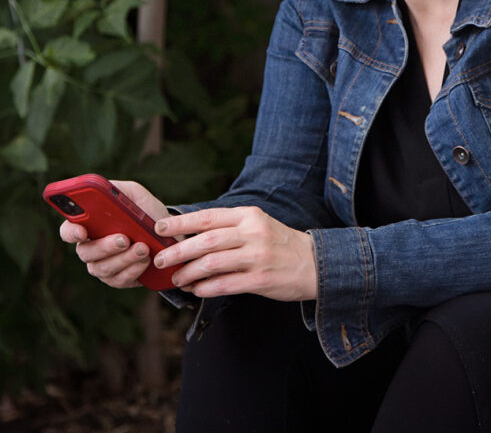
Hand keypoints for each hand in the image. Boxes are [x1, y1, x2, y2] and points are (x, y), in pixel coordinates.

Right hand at [59, 180, 170, 288]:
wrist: (169, 233)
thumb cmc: (145, 211)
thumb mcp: (134, 194)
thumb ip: (117, 191)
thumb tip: (104, 191)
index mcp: (89, 224)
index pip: (68, 230)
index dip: (71, 232)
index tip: (82, 231)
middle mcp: (91, 247)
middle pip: (85, 252)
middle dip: (105, 246)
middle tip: (124, 239)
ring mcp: (102, 266)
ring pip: (103, 268)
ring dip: (124, 258)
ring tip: (143, 248)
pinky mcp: (118, 279)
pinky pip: (120, 279)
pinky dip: (134, 269)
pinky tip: (145, 260)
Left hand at [152, 206, 317, 301]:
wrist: (314, 263)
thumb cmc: (279, 243)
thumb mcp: (257, 225)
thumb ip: (229, 228)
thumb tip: (191, 236)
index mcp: (249, 215)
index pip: (208, 217)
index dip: (181, 223)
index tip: (160, 228)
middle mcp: (252, 233)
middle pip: (206, 240)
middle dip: (178, 251)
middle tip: (161, 259)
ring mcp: (257, 256)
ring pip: (212, 263)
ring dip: (189, 273)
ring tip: (177, 279)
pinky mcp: (260, 279)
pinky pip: (225, 284)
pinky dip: (206, 288)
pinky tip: (196, 290)